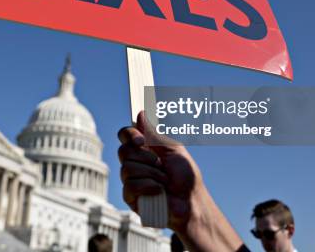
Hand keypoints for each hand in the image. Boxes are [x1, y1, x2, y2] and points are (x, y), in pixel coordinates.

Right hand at [118, 111, 243, 251]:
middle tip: (160, 164)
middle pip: (123, 151)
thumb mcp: (173, 149)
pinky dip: (148, 187)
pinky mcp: (130, 197)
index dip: (129, 135)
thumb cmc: (185, 176)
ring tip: (164, 182)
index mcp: (143, 149)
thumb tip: (140, 114)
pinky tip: (159, 192)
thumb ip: (155, 133)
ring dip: (151, 174)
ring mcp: (130, 180)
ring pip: (127, 169)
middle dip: (145, 158)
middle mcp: (134, 163)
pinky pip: (130, 186)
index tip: (141, 140)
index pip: (125, 136)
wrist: (191, 202)